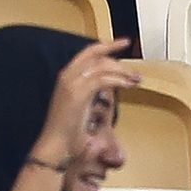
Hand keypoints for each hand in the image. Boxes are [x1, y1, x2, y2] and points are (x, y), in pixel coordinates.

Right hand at [31, 38, 138, 165]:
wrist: (54, 147)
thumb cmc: (67, 133)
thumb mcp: (82, 108)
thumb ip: (93, 96)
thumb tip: (109, 92)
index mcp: (67, 77)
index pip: (88, 53)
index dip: (107, 45)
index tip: (123, 43)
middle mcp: (67, 76)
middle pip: (96, 55)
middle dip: (118, 56)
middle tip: (135, 66)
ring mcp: (71, 83)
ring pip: (102, 66)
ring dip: (122, 70)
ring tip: (136, 79)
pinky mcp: (77, 94)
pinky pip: (102, 80)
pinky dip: (118, 80)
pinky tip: (128, 85)